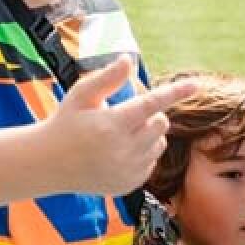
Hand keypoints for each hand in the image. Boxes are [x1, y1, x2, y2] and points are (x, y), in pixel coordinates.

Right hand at [41, 58, 197, 197]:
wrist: (49, 164)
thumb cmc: (65, 123)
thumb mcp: (80, 95)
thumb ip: (107, 78)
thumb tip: (129, 60)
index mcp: (111, 124)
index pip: (151, 104)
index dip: (175, 92)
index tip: (195, 84)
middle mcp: (122, 150)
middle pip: (161, 124)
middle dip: (152, 114)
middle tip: (128, 114)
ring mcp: (127, 170)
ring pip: (159, 144)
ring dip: (149, 134)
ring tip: (122, 133)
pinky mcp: (128, 184)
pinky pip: (151, 162)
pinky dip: (143, 153)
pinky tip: (119, 151)